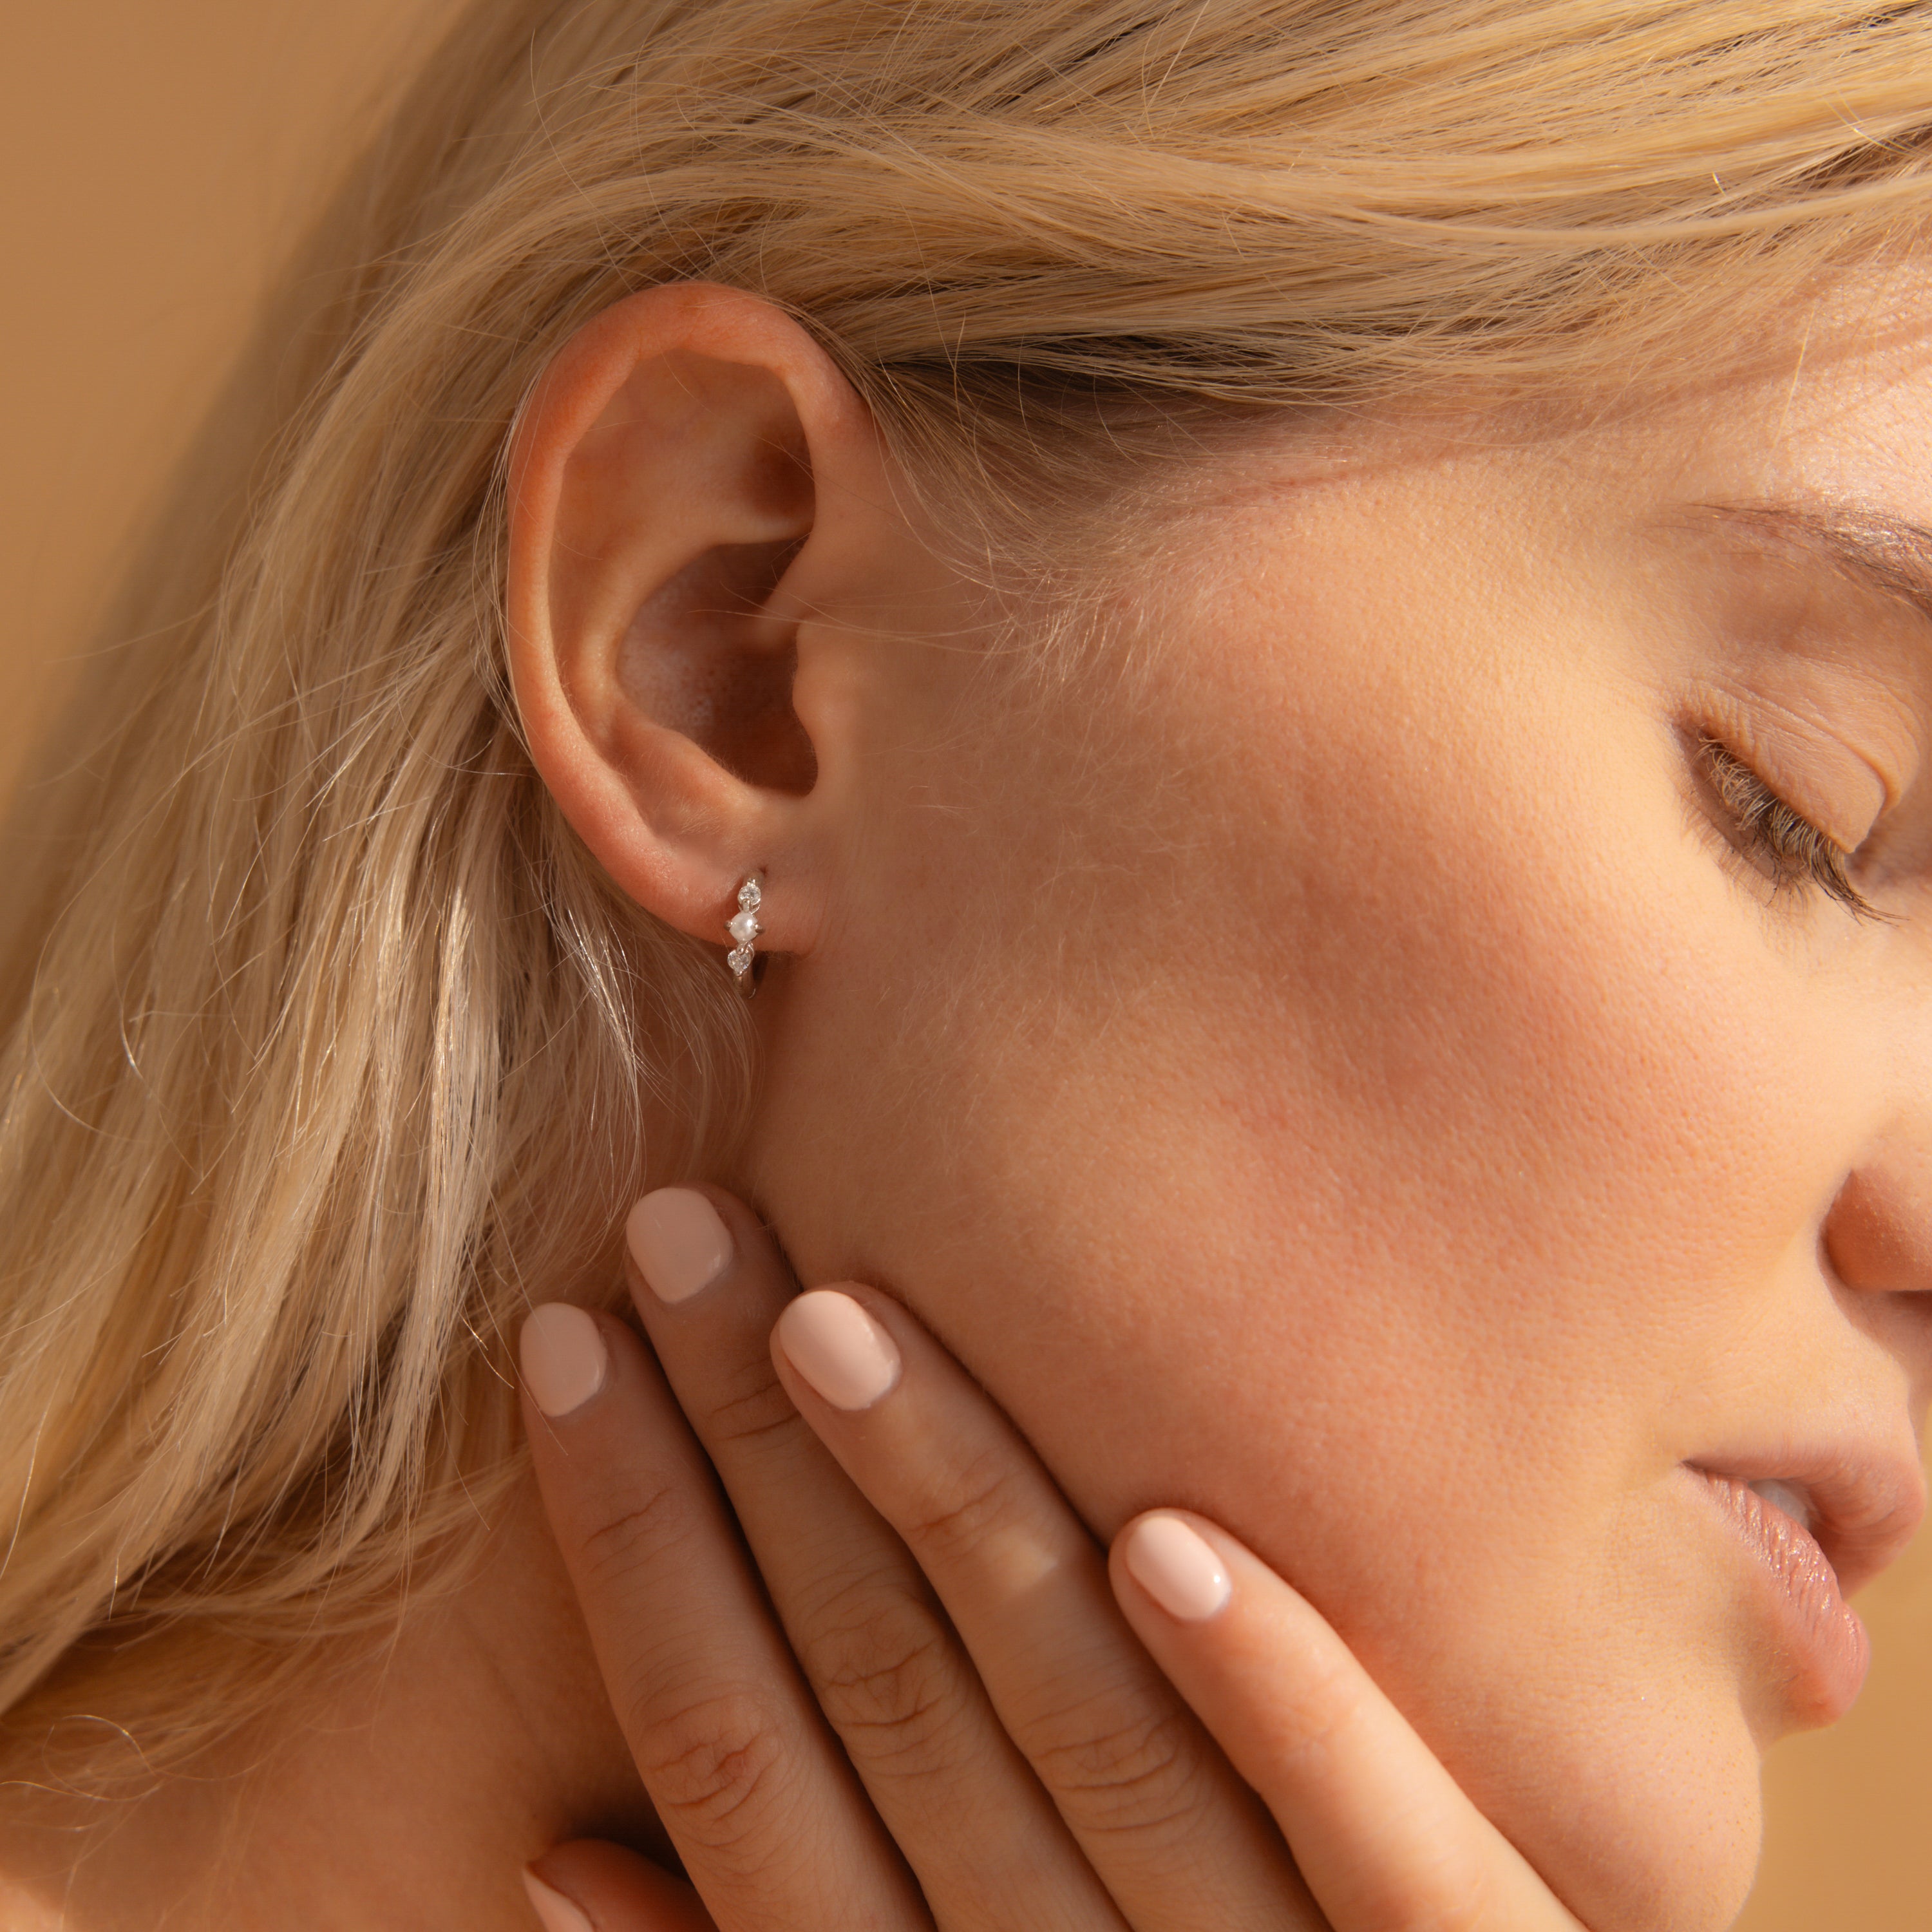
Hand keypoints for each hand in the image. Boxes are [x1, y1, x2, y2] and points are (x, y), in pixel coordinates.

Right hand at [516, 1186, 1586, 1930]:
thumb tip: (552, 1863)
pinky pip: (1385, 1861)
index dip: (633, 1549)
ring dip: (960, 1522)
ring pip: (1086, 1741)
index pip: (731, 1762)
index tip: (560, 1345)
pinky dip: (1280, 1705)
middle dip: (756, 1457)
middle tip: (678, 1229)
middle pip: (881, 1701)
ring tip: (843, 1314)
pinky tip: (1173, 1542)